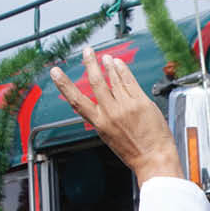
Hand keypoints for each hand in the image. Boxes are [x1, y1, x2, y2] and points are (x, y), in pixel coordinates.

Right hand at [50, 48, 181, 182]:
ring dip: (108, 65)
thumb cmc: (134, 152)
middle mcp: (111, 112)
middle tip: (87, 51)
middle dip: (90, 63)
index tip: (55, 72)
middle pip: (96, 81)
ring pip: (114, 78)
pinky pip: (130, 80)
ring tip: (104, 57)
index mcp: (100, 123)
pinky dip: (123, 69)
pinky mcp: (141, 102)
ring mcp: (127, 106)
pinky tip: (119, 64)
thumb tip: (97, 105)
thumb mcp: (110, 137)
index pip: (76, 100)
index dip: (64, 85)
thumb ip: (103, 119)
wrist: (154, 159)